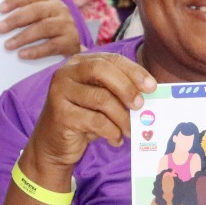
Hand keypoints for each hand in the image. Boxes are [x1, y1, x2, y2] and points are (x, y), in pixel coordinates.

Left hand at [0, 0, 82, 60]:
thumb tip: (0, 23)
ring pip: (44, 27)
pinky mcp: (70, 41)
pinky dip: (36, 51)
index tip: (0, 9)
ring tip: (8, 45)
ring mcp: (66, 24)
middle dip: (16, 19)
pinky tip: (23, 54)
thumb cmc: (50, 27)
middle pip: (37, 10)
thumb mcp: (40, 16)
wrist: (74, 43)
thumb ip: (24, 14)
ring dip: (24, 36)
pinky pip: (52, 46)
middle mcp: (58, 8)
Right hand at [26, 52, 155, 175]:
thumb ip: (119, 90)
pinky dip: (111, 132)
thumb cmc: (83, 118)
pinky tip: (116, 139)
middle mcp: (66, 73)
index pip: (110, 59)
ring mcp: (60, 92)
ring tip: (129, 130)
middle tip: (140, 105)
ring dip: (122, 117)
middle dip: (126, 87)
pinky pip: (95, 121)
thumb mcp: (101, 99)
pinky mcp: (60, 115)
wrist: (54, 144)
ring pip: (101, 98)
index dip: (133, 71)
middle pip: (101, 70)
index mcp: (79, 62)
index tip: (152, 86)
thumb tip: (150, 90)